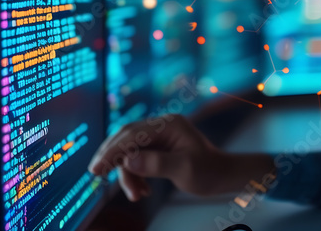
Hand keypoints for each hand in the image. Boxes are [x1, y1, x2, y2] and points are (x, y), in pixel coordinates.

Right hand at [87, 115, 273, 201]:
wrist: (223, 175)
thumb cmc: (208, 171)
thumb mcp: (184, 169)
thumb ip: (155, 163)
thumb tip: (127, 161)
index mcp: (168, 125)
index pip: (132, 135)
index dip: (112, 151)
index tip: (97, 168)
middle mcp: (161, 126)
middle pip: (126, 138)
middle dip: (112, 158)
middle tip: (97, 175)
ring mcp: (159, 136)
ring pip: (130, 151)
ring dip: (127, 174)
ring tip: (136, 195)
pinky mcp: (158, 147)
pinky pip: (137, 158)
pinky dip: (135, 175)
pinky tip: (141, 191)